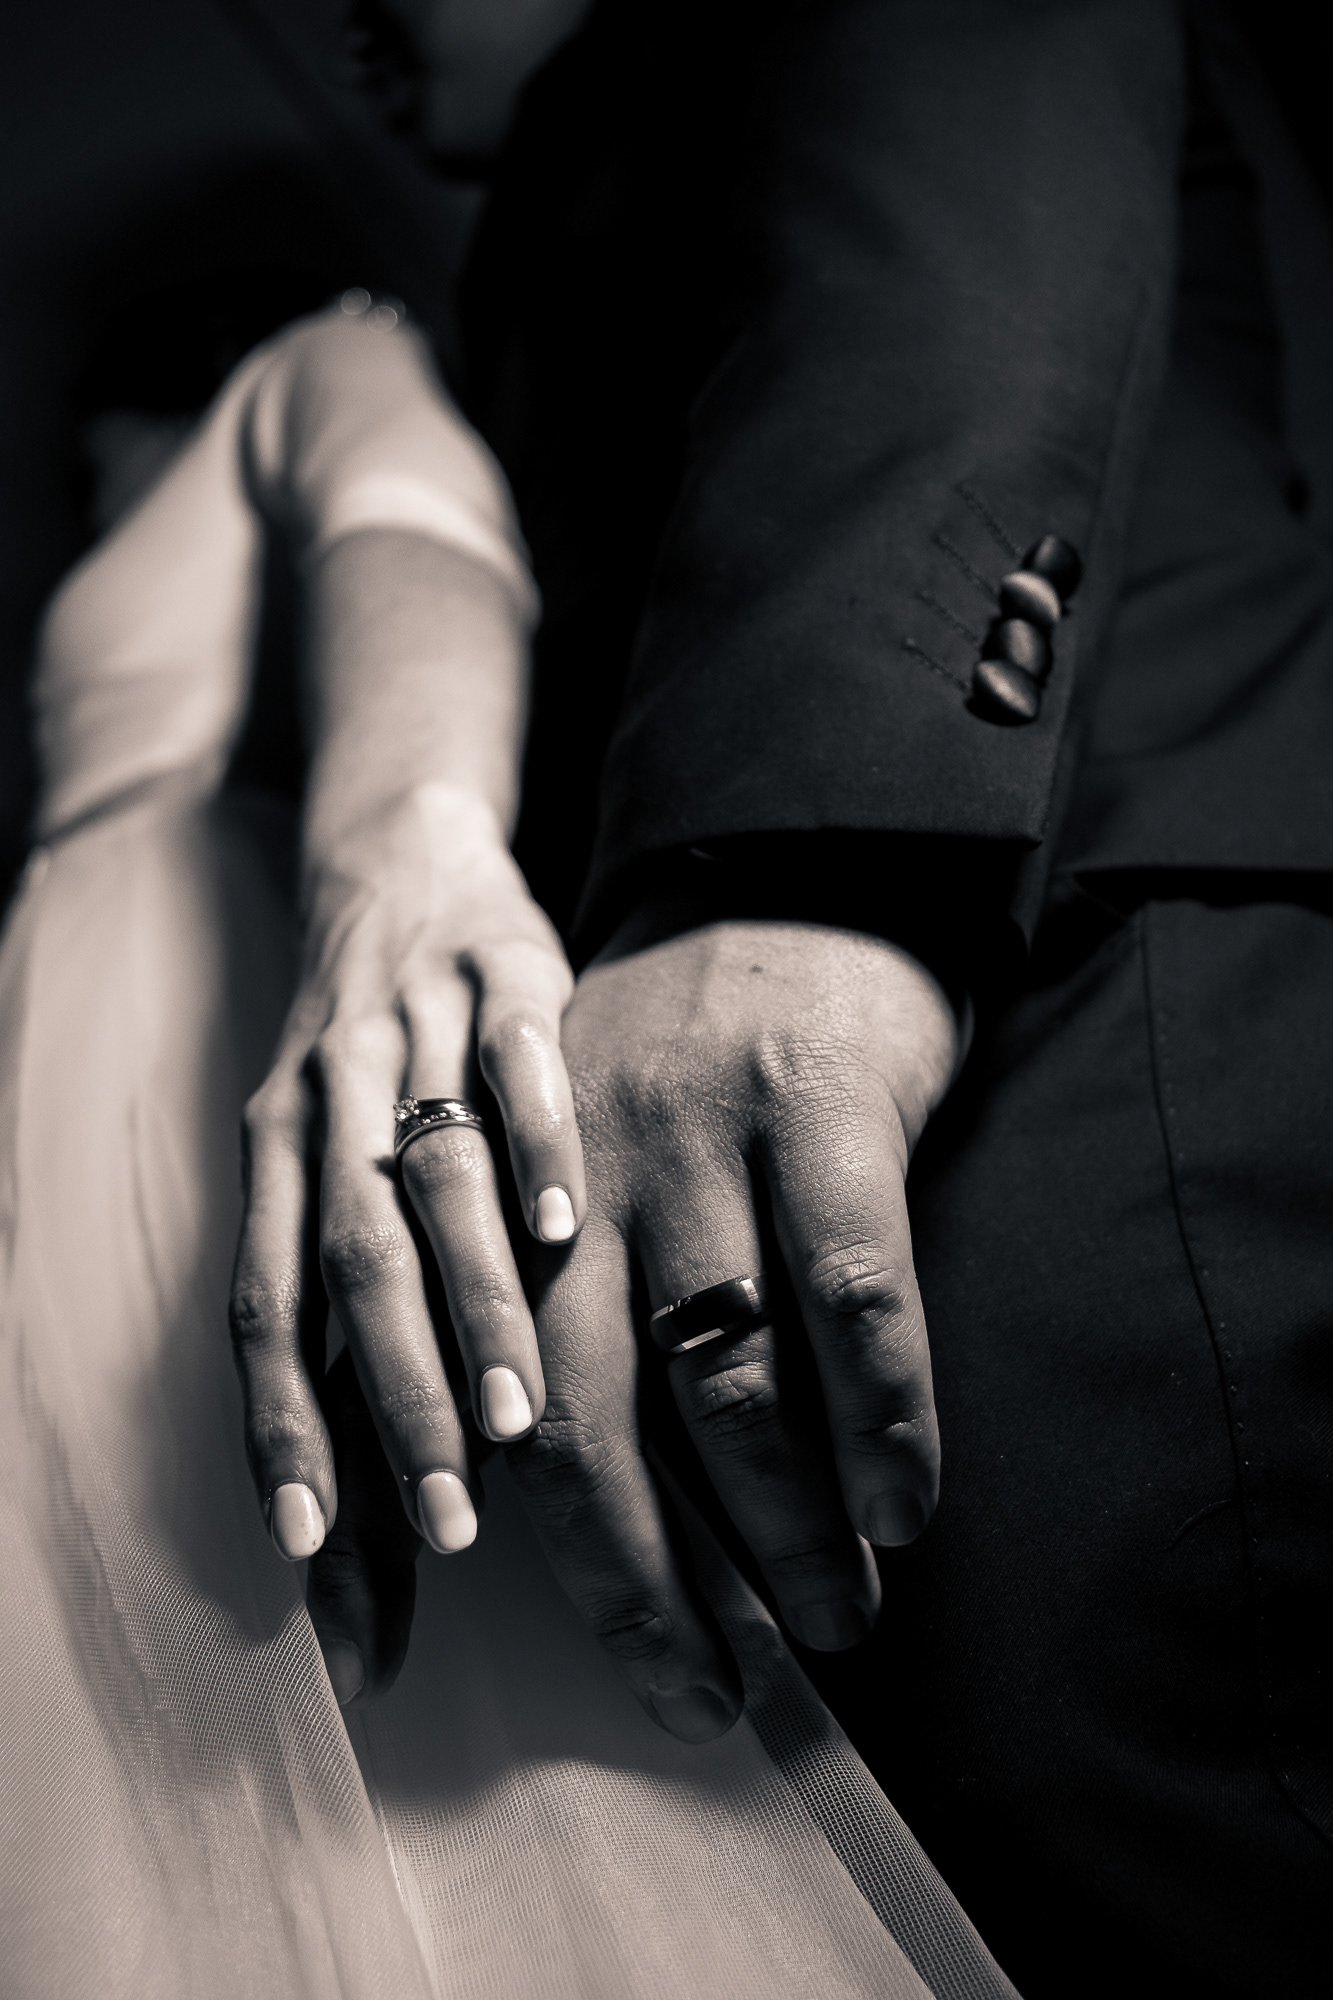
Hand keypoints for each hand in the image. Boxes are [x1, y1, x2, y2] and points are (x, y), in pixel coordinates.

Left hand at [229, 783, 585, 1680]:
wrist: (399, 867)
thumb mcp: (329, 1162)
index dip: (282, 1430)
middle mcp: (330, 1100)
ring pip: (434, 1181)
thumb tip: (352, 1491)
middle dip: (396, 1402)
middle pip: (350, 1267)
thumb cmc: (367, 1061)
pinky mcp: (503, 975)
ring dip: (474, 1303)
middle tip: (451, 1519)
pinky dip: (539, 1141)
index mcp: (276, 1155)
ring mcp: (416, 1035)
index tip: (312, 1548)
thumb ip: (347, 1310)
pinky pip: (520, 1064)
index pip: (265, 1312)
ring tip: (523, 1416)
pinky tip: (570, 1224)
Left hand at [505, 908, 960, 1739]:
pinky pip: (850, 1297)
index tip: (636, 1673)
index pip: (503, 1420)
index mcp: (507, 1206)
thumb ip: (565, 1302)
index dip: (557, 1567)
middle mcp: (577, 1177)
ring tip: (836, 1617)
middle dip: (650, 1588)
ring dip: (783, 1530)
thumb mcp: (584, 1156)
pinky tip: (905, 1501)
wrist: (791, 869)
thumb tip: (596, 1512)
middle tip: (722, 1688)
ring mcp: (698, 1135)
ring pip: (725, 1381)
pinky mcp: (816, 1100)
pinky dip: (883, 1421)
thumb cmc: (689, 1055)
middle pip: (584, 1426)